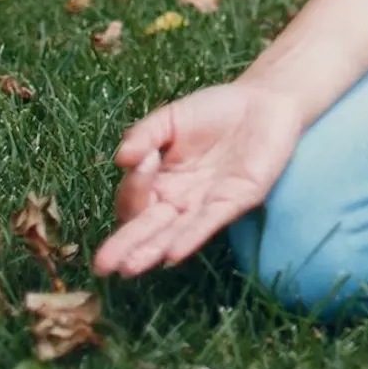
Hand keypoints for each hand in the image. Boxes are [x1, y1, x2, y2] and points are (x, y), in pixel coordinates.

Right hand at [92, 80, 305, 276]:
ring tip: (130, 268)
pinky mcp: (236, 201)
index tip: (145, 158)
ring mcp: (207, 203)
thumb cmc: (216, 110)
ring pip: (174, 232)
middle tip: (101, 266)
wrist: (265, 100)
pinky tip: (172, 253)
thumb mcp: (171, 118)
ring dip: (152, 250)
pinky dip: (191, 237)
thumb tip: (120, 158)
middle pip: (148, 226)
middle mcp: (181, 199)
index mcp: (162, 180)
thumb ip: (145, 134)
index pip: (135, 198)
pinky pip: (209, 223)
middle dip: (126, 245)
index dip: (134, 186)